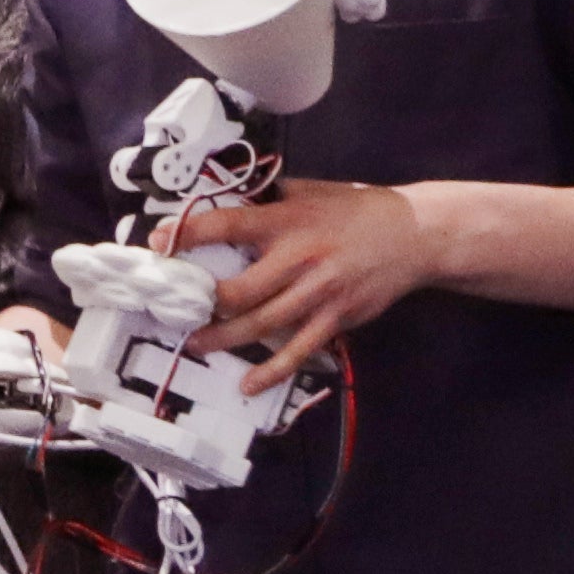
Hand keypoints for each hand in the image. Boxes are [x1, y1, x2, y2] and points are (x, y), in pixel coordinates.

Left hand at [169, 177, 443, 383]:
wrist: (414, 235)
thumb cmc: (357, 210)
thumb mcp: (311, 190)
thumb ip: (270, 196)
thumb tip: (229, 196)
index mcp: (287, 220)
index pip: (229, 225)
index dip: (190, 234)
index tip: (159, 243)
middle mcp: (299, 258)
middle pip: (239, 290)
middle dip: (203, 304)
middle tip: (176, 310)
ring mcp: (318, 292)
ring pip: (262, 324)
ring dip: (224, 339)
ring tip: (195, 344)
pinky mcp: (337, 318)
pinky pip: (298, 350)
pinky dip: (272, 371)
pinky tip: (248, 384)